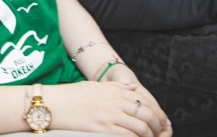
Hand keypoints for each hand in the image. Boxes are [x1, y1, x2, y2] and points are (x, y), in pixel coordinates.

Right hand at [49, 80, 170, 136]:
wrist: (54, 104)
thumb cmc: (72, 95)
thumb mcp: (95, 85)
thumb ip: (115, 86)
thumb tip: (132, 87)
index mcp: (115, 90)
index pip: (144, 100)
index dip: (157, 111)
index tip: (163, 120)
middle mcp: (116, 101)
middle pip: (147, 113)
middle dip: (158, 125)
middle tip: (161, 132)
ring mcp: (110, 115)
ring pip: (141, 126)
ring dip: (150, 135)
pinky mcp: (104, 128)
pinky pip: (128, 136)